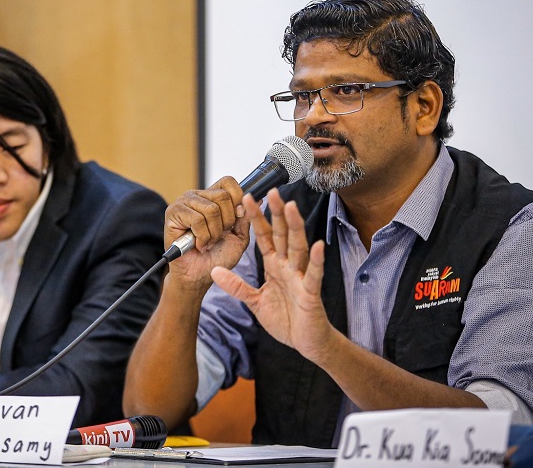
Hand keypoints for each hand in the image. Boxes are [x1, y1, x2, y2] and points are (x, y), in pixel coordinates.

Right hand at [163, 176, 251, 291]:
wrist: (199, 276)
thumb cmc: (217, 257)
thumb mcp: (239, 236)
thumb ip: (246, 217)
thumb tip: (258, 198)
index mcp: (212, 197)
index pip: (228, 182)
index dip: (237, 198)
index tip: (237, 217)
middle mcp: (197, 196)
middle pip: (222, 196)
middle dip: (227, 222)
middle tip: (218, 236)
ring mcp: (183, 203)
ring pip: (211, 209)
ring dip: (214, 233)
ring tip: (207, 241)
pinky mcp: (173, 213)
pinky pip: (197, 220)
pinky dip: (202, 237)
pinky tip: (198, 244)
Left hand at [210, 188, 336, 363]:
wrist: (305, 343)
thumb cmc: (285, 319)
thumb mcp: (255, 302)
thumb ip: (236, 286)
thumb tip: (215, 271)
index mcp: (274, 267)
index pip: (264, 237)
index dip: (256, 218)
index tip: (247, 198)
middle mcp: (288, 267)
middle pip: (282, 235)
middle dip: (277, 213)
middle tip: (272, 189)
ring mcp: (300, 278)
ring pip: (298, 248)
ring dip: (295, 228)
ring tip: (291, 207)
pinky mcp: (310, 294)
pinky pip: (312, 275)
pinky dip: (315, 261)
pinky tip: (316, 246)